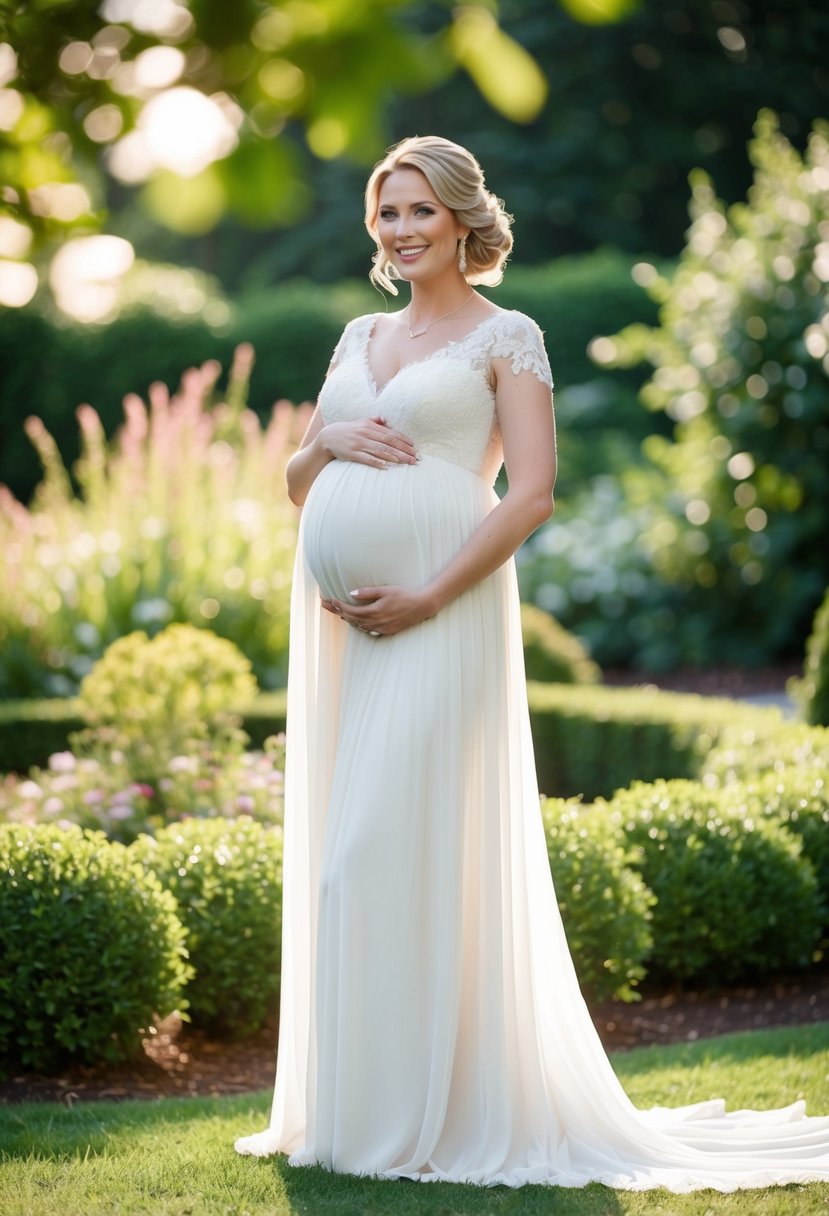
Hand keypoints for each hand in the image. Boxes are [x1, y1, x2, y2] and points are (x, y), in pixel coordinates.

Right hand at [320, 416, 417, 467]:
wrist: (328, 437)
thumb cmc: (348, 431)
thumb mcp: (361, 423)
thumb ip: (374, 422)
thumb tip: (385, 419)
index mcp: (369, 426)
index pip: (391, 433)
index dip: (403, 440)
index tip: (414, 447)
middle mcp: (365, 434)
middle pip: (388, 443)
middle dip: (404, 451)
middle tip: (416, 458)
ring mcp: (358, 444)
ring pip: (380, 450)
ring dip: (394, 457)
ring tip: (406, 462)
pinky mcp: (351, 454)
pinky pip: (366, 458)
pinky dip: (376, 462)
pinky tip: (387, 466)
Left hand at [321, 585, 436, 636]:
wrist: (422, 606)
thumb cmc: (404, 595)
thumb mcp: (386, 590)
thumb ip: (368, 592)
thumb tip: (352, 593)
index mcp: (374, 611)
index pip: (350, 610)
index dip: (338, 605)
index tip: (329, 599)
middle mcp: (375, 622)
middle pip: (351, 618)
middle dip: (336, 611)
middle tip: (324, 604)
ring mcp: (381, 628)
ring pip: (358, 625)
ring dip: (347, 618)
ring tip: (336, 611)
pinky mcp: (386, 631)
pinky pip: (367, 629)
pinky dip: (358, 624)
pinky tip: (355, 620)